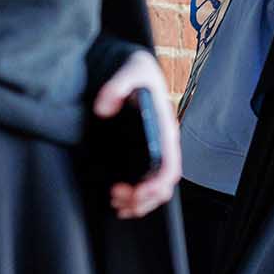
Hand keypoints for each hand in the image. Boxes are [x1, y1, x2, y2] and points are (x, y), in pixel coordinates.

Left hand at [93, 50, 179, 218]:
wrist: (135, 69)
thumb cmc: (138, 71)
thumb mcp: (131, 70)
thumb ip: (116, 86)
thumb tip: (103, 109)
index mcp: (166, 130)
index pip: (170, 167)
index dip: (156, 185)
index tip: (137, 192)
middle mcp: (163, 145)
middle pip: (162, 186)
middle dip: (143, 200)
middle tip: (119, 201)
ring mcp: (153, 152)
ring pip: (154, 190)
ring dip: (137, 203)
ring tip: (117, 204)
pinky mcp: (141, 154)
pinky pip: (143, 183)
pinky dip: (132, 197)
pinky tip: (118, 198)